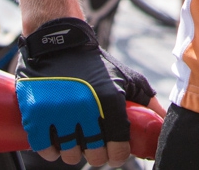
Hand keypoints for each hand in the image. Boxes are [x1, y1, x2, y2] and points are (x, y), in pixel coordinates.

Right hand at [16, 16, 152, 165]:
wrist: (58, 42)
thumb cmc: (95, 64)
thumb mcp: (126, 77)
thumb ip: (147, 101)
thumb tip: (164, 122)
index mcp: (110, 100)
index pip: (118, 148)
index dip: (118, 155)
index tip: (115, 152)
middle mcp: (84, 108)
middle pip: (94, 155)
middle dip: (96, 154)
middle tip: (94, 145)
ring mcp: (57, 112)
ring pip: (69, 154)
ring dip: (73, 152)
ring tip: (75, 140)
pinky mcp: (35, 113)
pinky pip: (45, 148)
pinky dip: (51, 150)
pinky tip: (56, 142)